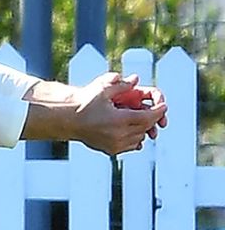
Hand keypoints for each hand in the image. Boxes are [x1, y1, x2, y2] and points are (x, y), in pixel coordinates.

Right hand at [21, 72, 167, 155]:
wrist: (65, 119)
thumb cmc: (82, 102)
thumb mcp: (102, 90)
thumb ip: (121, 85)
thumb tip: (135, 79)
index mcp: (119, 120)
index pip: (148, 117)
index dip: (159, 111)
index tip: (163, 105)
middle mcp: (118, 135)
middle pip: (145, 128)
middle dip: (151, 119)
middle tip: (154, 111)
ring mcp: (114, 145)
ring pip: (139, 138)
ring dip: (143, 129)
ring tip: (141, 119)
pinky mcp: (109, 150)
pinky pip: (129, 146)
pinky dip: (134, 138)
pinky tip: (131, 130)